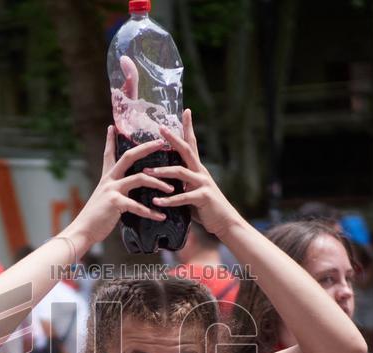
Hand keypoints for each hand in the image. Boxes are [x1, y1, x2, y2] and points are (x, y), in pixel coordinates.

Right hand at [69, 127, 172, 245]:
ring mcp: (112, 189)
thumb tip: (126, 193)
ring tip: (171, 189)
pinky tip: (161, 217)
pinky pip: (137, 205)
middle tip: (162, 143)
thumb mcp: (104, 199)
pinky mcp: (115, 203)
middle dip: (146, 148)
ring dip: (158, 183)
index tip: (112, 127)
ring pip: (139, 178)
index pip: (109, 154)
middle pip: (129, 156)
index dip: (110, 140)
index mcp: (107, 177)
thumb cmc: (96, 218)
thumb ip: (115, 192)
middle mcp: (109, 179)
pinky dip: (151, 212)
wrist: (83, 231)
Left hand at [145, 109, 241, 237]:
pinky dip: (169, 200)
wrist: (225, 222)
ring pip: (181, 172)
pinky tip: (157, 202)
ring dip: (162, 172)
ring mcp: (203, 183)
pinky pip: (183, 197)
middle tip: (160, 127)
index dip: (188, 127)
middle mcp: (201, 172)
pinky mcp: (203, 197)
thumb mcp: (192, 192)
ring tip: (146, 172)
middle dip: (173, 138)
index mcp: (197, 169)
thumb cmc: (206, 208)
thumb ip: (181, 184)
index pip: (192, 143)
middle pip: (186, 150)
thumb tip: (164, 181)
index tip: (184, 110)